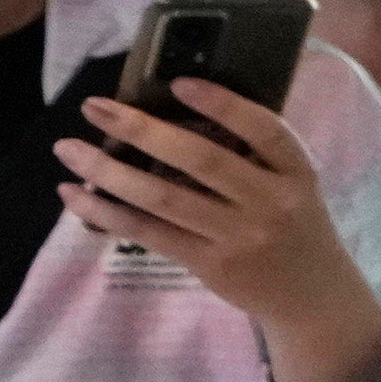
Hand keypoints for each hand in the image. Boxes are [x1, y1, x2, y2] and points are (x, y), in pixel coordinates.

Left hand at [65, 83, 380, 381]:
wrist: (313, 297)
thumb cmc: (295, 225)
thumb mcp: (294, 185)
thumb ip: (254, 155)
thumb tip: (174, 114)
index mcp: (296, 173)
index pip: (265, 130)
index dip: (223, 105)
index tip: (179, 83)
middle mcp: (270, 203)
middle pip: (202, 161)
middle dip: (142, 130)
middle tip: (94, 107)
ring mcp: (239, 237)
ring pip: (164, 199)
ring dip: (108, 172)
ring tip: (67, 149)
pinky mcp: (210, 265)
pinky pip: (151, 234)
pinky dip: (109, 215)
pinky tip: (76, 197)